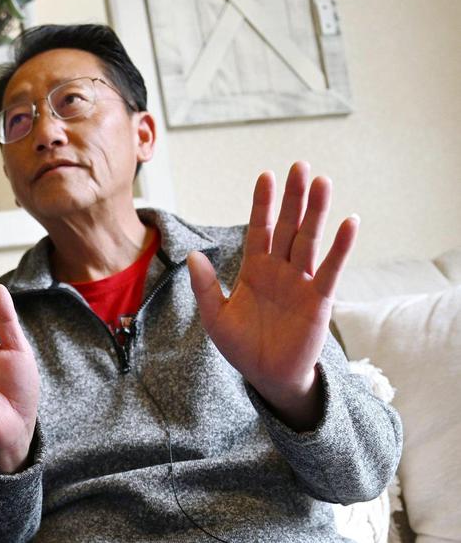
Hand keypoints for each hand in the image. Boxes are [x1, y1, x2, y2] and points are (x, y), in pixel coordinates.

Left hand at [187, 162, 356, 430]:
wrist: (266, 376)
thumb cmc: (241, 346)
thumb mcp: (215, 317)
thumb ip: (204, 287)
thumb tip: (193, 255)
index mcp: (254, 270)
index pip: (259, 230)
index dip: (262, 204)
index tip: (266, 175)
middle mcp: (280, 270)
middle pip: (287, 227)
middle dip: (292, 198)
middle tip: (300, 166)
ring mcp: (301, 283)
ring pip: (309, 240)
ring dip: (316, 212)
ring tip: (322, 182)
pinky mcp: (319, 300)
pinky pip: (330, 269)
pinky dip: (341, 247)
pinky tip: (350, 223)